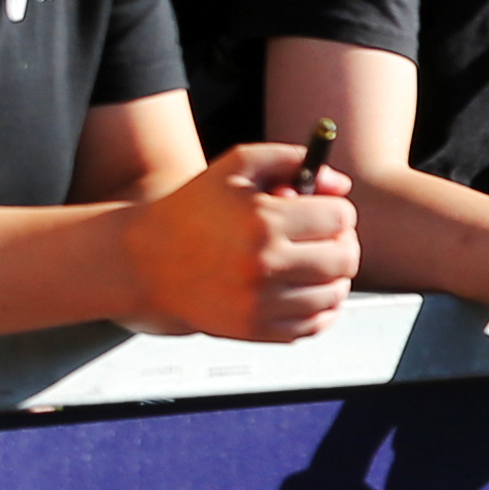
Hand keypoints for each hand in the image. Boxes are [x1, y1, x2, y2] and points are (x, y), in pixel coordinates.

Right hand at [123, 142, 357, 343]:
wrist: (143, 261)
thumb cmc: (191, 208)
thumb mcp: (236, 167)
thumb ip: (292, 160)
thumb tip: (341, 184)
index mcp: (262, 221)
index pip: (340, 218)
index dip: (337, 210)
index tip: (324, 211)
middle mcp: (264, 265)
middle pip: (345, 258)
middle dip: (342, 243)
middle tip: (327, 238)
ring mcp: (260, 303)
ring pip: (335, 293)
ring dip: (335, 276)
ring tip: (314, 262)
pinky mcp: (255, 330)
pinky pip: (315, 324)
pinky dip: (322, 308)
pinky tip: (306, 289)